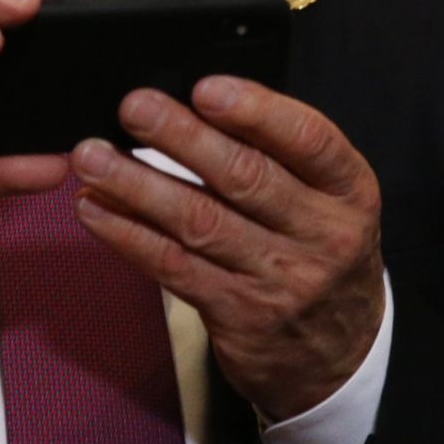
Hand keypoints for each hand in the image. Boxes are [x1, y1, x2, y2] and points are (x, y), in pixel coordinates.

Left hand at [70, 76, 384, 420]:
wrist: (337, 355)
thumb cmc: (320, 252)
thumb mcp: (326, 199)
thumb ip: (276, 153)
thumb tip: (195, 103)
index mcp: (349, 189)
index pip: (309, 139)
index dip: (256, 110)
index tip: (205, 88)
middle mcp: (322, 234)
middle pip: (246, 177)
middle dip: (181, 137)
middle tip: (134, 108)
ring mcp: (280, 279)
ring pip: (200, 222)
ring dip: (138, 186)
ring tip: (94, 158)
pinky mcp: (238, 315)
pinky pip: (174, 266)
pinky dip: (129, 235)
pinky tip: (97, 210)